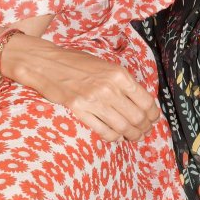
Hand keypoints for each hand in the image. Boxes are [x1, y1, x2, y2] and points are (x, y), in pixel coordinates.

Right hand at [3, 37, 159, 142]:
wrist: (46, 63)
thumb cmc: (77, 63)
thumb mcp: (106, 65)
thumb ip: (123, 82)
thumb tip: (141, 102)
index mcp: (119, 74)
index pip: (146, 101)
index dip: (153, 115)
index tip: (153, 119)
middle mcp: (109, 88)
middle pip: (137, 117)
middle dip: (144, 128)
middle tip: (144, 131)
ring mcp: (94, 100)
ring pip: (123, 127)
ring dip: (132, 135)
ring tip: (133, 136)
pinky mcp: (79, 111)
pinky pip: (104, 131)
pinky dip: (114, 137)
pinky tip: (115, 136)